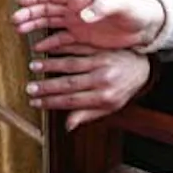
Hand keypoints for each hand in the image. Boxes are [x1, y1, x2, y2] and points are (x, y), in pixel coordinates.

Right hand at [12, 0, 165, 51]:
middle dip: (29, 12)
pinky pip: (61, 38)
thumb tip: (84, 14)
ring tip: (19, 30)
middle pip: (46, 8)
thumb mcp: (120, 6)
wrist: (146, 27)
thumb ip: (102, 8)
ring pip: (50, 22)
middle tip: (15, 19)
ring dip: (34, 25)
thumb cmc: (134, 11)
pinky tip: (38, 47)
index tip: (22, 0)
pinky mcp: (82, 36)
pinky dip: (49, 42)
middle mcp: (76, 8)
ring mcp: (77, 22)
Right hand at [26, 46, 150, 130]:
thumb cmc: (123, 89)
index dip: (52, 102)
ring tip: (34, 66)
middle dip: (47, 86)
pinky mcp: (101, 48)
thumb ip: (87, 115)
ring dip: (51, 65)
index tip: (35, 102)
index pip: (72, 101)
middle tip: (29, 88)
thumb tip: (67, 126)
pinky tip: (48, 48)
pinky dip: (62, 47)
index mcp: (103, 97)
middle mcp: (102, 80)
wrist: (143, 67)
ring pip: (71, 64)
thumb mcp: (110, 107)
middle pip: (69, 83)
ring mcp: (101, 62)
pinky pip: (78, 47)